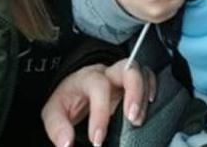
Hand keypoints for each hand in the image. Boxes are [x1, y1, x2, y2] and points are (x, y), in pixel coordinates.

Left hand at [41, 59, 156, 146]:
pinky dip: (152, 88)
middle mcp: (108, 73)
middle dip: (134, 92)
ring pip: (141, 72)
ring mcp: (122, 76)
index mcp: (87, 77)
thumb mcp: (54, 112)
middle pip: (127, 68)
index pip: (98, 87)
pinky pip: (148, 77)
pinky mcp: (132, 83)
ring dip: (144, 95)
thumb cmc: (67, 100)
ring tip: (137, 120)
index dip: (100, 114)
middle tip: (132, 119)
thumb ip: (57, 127)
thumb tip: (66, 143)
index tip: (97, 140)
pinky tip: (150, 104)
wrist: (74, 88)